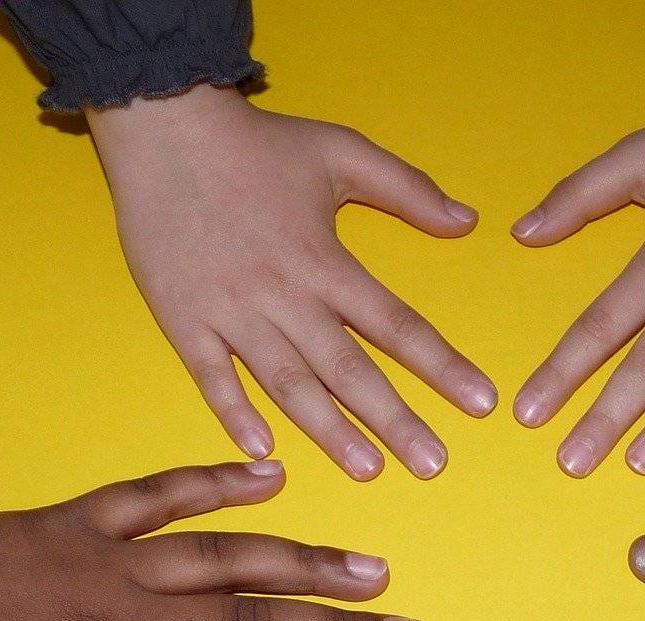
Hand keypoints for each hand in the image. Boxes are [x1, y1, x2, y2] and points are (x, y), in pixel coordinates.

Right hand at [87, 84, 494, 479]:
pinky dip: (235, 412)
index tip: (480, 402)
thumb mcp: (342, 152)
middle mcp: (285, 296)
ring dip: (328, 431)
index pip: (397, 325)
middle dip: (395, 420)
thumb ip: (408, 189)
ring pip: (287, 383)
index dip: (442, 366)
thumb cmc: (257, 143)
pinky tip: (264, 449)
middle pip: (349, 369)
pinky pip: (211, 375)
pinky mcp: (184, 319)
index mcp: (326, 262)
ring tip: (367, 469)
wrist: (164, 128)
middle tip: (433, 464)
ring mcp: (231, 312)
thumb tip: (468, 220)